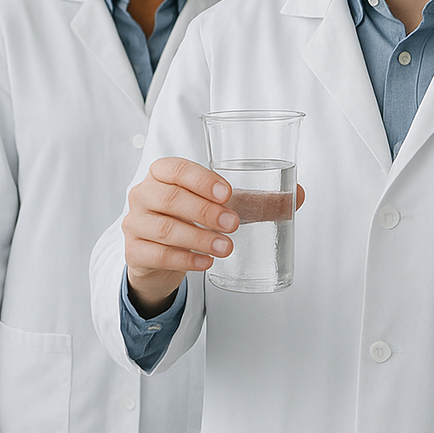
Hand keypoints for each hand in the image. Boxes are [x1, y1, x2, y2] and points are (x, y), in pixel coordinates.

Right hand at [123, 156, 304, 314]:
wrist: (159, 254)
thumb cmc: (192, 219)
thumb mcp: (220, 206)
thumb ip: (256, 201)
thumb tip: (299, 194)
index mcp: (162, 173)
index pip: (176, 168)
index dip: (202, 180)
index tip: (228, 194)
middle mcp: (143, 193)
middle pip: (170, 198)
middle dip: (204, 211)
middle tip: (233, 224)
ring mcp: (134, 223)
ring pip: (165, 228)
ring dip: (199, 239)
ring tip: (226, 248)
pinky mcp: (134, 252)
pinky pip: (158, 255)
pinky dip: (185, 260)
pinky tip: (206, 264)